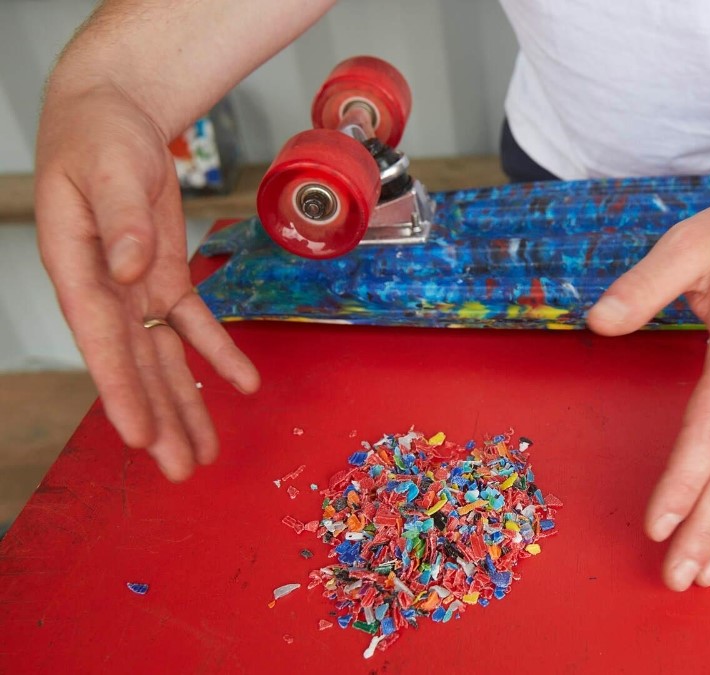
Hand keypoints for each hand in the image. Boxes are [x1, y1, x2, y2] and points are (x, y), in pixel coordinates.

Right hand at [35, 83, 259, 480]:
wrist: (112, 116)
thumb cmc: (97, 138)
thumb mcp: (108, 169)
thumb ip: (121, 220)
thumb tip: (131, 269)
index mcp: (77, 269)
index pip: (102, 341)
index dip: (121, 391)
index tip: (140, 437)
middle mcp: (104, 290)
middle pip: (135, 366)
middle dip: (159, 419)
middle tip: (179, 470)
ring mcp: (134, 289)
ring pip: (163, 358)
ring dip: (186, 403)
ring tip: (203, 453)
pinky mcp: (164, 278)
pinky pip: (192, 324)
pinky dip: (219, 353)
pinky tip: (244, 386)